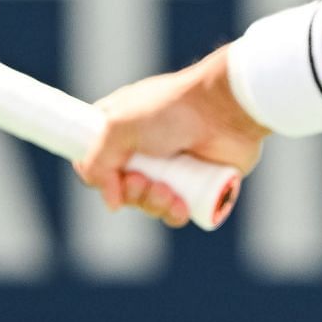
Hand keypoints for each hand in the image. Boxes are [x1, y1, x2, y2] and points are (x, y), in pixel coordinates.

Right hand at [74, 49, 268, 227]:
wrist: (225, 110)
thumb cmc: (170, 109)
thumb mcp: (118, 126)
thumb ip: (97, 163)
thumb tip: (111, 202)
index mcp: (121, 127)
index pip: (96, 160)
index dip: (98, 175)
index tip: (107, 176)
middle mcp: (144, 148)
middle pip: (121, 188)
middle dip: (130, 192)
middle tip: (141, 180)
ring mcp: (171, 166)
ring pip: (147, 203)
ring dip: (152, 203)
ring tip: (167, 190)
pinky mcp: (195, 183)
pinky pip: (175, 212)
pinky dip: (174, 212)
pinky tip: (181, 203)